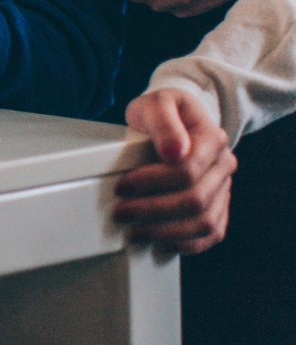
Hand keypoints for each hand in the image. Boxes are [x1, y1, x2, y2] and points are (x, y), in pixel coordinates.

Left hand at [115, 88, 236, 255]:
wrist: (178, 119)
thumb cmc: (163, 111)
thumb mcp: (157, 103)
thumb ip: (163, 121)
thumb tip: (174, 151)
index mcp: (213, 139)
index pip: (186, 170)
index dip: (150, 182)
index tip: (122, 187)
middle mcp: (224, 166)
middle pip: (194, 201)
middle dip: (152, 211)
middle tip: (121, 213)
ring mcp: (223, 189)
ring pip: (204, 223)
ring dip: (166, 232)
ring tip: (134, 231)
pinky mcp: (219, 207)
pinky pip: (210, 234)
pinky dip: (185, 243)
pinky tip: (160, 241)